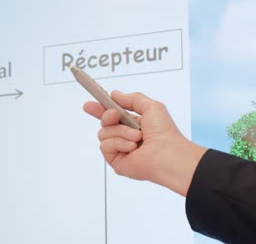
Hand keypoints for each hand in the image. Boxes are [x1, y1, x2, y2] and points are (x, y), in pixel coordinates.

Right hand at [83, 90, 206, 196]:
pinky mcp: (116, 161)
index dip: (100, 109)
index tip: (89, 104)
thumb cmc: (164, 132)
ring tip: (137, 137)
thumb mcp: (151, 106)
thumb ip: (132, 98)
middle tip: (114, 116)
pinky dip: (118, 143)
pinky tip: (132, 148)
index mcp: (134, 124)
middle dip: (106, 116)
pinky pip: (105, 146)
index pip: (112, 116)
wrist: (166, 153)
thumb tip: (114, 94)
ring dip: (120, 132)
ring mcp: (120, 149)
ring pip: (103, 133)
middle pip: (104, 123)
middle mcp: (125, 137)